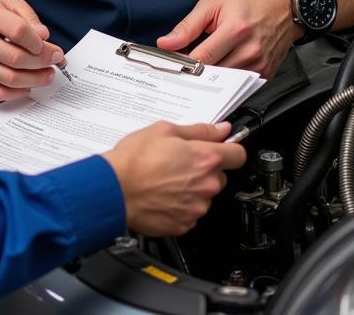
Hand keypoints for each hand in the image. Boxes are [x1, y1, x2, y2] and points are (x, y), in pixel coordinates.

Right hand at [0, 0, 64, 101]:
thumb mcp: (7, 4)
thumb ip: (29, 17)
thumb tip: (43, 36)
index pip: (19, 32)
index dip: (39, 43)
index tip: (50, 47)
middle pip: (16, 58)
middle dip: (42, 63)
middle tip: (55, 62)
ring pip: (10, 78)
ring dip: (35, 80)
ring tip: (47, 75)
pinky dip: (17, 92)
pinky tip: (28, 85)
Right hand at [103, 122, 244, 236]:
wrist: (114, 189)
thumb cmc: (135, 159)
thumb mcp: (165, 130)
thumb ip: (199, 130)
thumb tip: (221, 130)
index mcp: (205, 158)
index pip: (238, 154)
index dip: (230, 149)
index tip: (222, 148)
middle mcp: (206, 185)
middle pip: (220, 176)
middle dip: (205, 169)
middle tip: (180, 162)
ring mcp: (196, 207)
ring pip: (204, 195)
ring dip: (192, 188)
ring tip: (166, 179)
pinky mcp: (184, 224)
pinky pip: (190, 213)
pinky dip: (181, 205)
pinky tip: (163, 194)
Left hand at [156, 0, 298, 77]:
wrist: (284, 4)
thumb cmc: (250, 0)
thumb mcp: (214, 3)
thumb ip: (188, 26)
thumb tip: (166, 43)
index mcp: (235, 30)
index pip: (201, 57)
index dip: (183, 62)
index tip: (172, 61)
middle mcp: (250, 51)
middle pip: (212, 73)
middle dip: (195, 69)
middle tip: (186, 59)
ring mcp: (260, 65)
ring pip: (223, 81)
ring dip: (211, 73)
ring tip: (207, 57)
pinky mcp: (266, 74)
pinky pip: (238, 83)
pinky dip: (227, 76)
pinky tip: (224, 61)